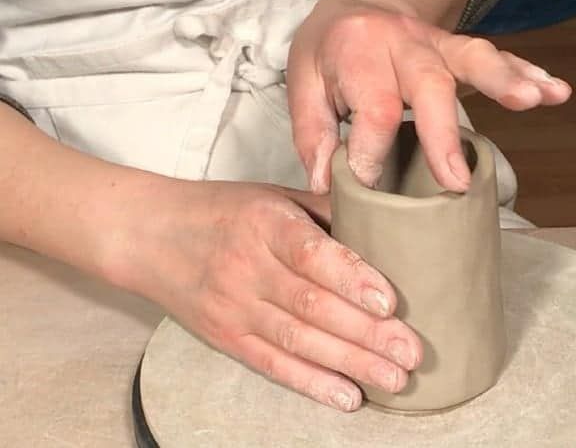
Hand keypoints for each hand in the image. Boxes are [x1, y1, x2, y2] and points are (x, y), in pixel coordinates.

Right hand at [111, 180, 421, 410]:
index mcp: (264, 223)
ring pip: (298, 340)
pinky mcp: (226, 337)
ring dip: (350, 363)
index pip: (310, 253)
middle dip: (367, 333)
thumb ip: (325, 211)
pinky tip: (347, 395)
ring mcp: (234, 307)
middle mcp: (248, 267)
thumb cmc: (221, 211)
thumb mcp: (271, 196)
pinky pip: (272, 365)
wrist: (148, 234)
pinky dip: (311, 382)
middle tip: (411, 353)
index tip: (390, 301)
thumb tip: (385, 224)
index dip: (351, 278)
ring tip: (393, 379)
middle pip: (312, 306)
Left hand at [288, 0, 571, 194]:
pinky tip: (555, 91)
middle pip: (428, 82)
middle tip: (456, 183)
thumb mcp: (303, 83)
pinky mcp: (459, 50)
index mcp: (357, 50)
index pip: (371, 107)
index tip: (369, 187)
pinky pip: (496, 57)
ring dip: (507, 80)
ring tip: (538, 99)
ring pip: (474, 58)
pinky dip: (527, 73)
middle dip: (443, 132)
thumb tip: (326, 183)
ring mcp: (437, 43)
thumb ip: (313, 133)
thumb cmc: (330, 51)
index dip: (371, 152)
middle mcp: (402, 42)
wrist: (359, 5)